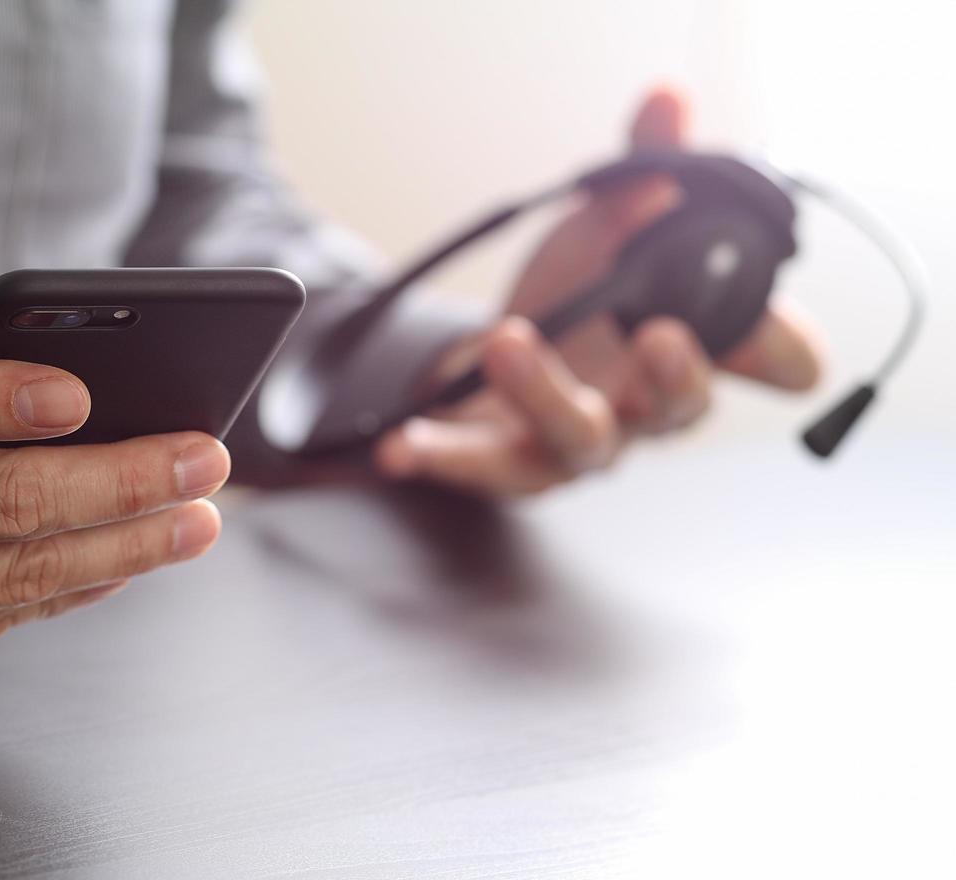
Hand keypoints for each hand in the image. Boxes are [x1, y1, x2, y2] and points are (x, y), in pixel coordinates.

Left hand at [374, 87, 824, 495]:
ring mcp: (581, 441)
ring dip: (545, 393)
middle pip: (683, 410)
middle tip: (659, 333)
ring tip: (506, 341)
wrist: (497, 358)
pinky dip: (444, 457)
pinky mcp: (511, 462)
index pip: (781, 364)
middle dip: (678, 377)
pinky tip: (403, 443)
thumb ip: (645, 168)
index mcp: (697, 347)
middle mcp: (649, 406)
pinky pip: (485, 470)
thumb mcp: (610, 224)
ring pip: (581, 439)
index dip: (785, 349)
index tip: (767, 324)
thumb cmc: (576, 298)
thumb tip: (665, 102)